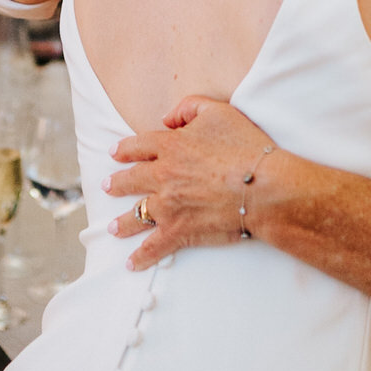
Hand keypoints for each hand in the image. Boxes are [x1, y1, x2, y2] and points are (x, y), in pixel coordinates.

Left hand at [106, 97, 273, 268]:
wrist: (261, 187)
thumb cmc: (244, 146)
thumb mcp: (217, 111)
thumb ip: (188, 107)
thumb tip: (167, 119)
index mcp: (170, 146)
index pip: (138, 146)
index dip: (124, 149)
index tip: (114, 154)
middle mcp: (163, 175)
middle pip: (131, 180)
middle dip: (117, 184)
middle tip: (108, 186)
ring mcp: (168, 206)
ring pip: (137, 214)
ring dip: (123, 221)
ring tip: (114, 227)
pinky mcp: (179, 231)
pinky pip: (154, 246)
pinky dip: (141, 257)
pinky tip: (131, 263)